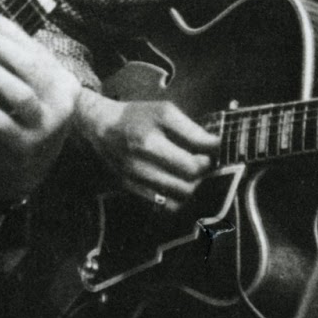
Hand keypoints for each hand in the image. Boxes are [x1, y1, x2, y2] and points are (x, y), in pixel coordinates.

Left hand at [0, 14, 79, 201]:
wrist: (29, 169)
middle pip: (32, 68)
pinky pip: (3, 124)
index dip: (14, 33)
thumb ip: (19, 61)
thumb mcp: (33, 89)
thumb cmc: (26, 118)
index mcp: (65, 84)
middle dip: (1, 48)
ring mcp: (45, 127)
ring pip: (21, 95)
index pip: (39, 51)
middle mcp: (61, 104)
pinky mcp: (25, 147)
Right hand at [74, 90, 219, 210]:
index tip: (213, 148)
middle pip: (189, 180)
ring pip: (181, 196)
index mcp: (150, 140)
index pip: (193, 161)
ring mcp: (136, 180)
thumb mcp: (164, 111)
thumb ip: (191, 129)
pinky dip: (179, 198)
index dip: (211, 156)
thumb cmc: (137, 116)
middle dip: (204, 171)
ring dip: (194, 185)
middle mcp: (140, 163)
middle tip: (204, 160)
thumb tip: (217, 145)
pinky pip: (166, 206)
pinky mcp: (133, 190)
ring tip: (193, 171)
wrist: (100, 128)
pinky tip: (179, 183)